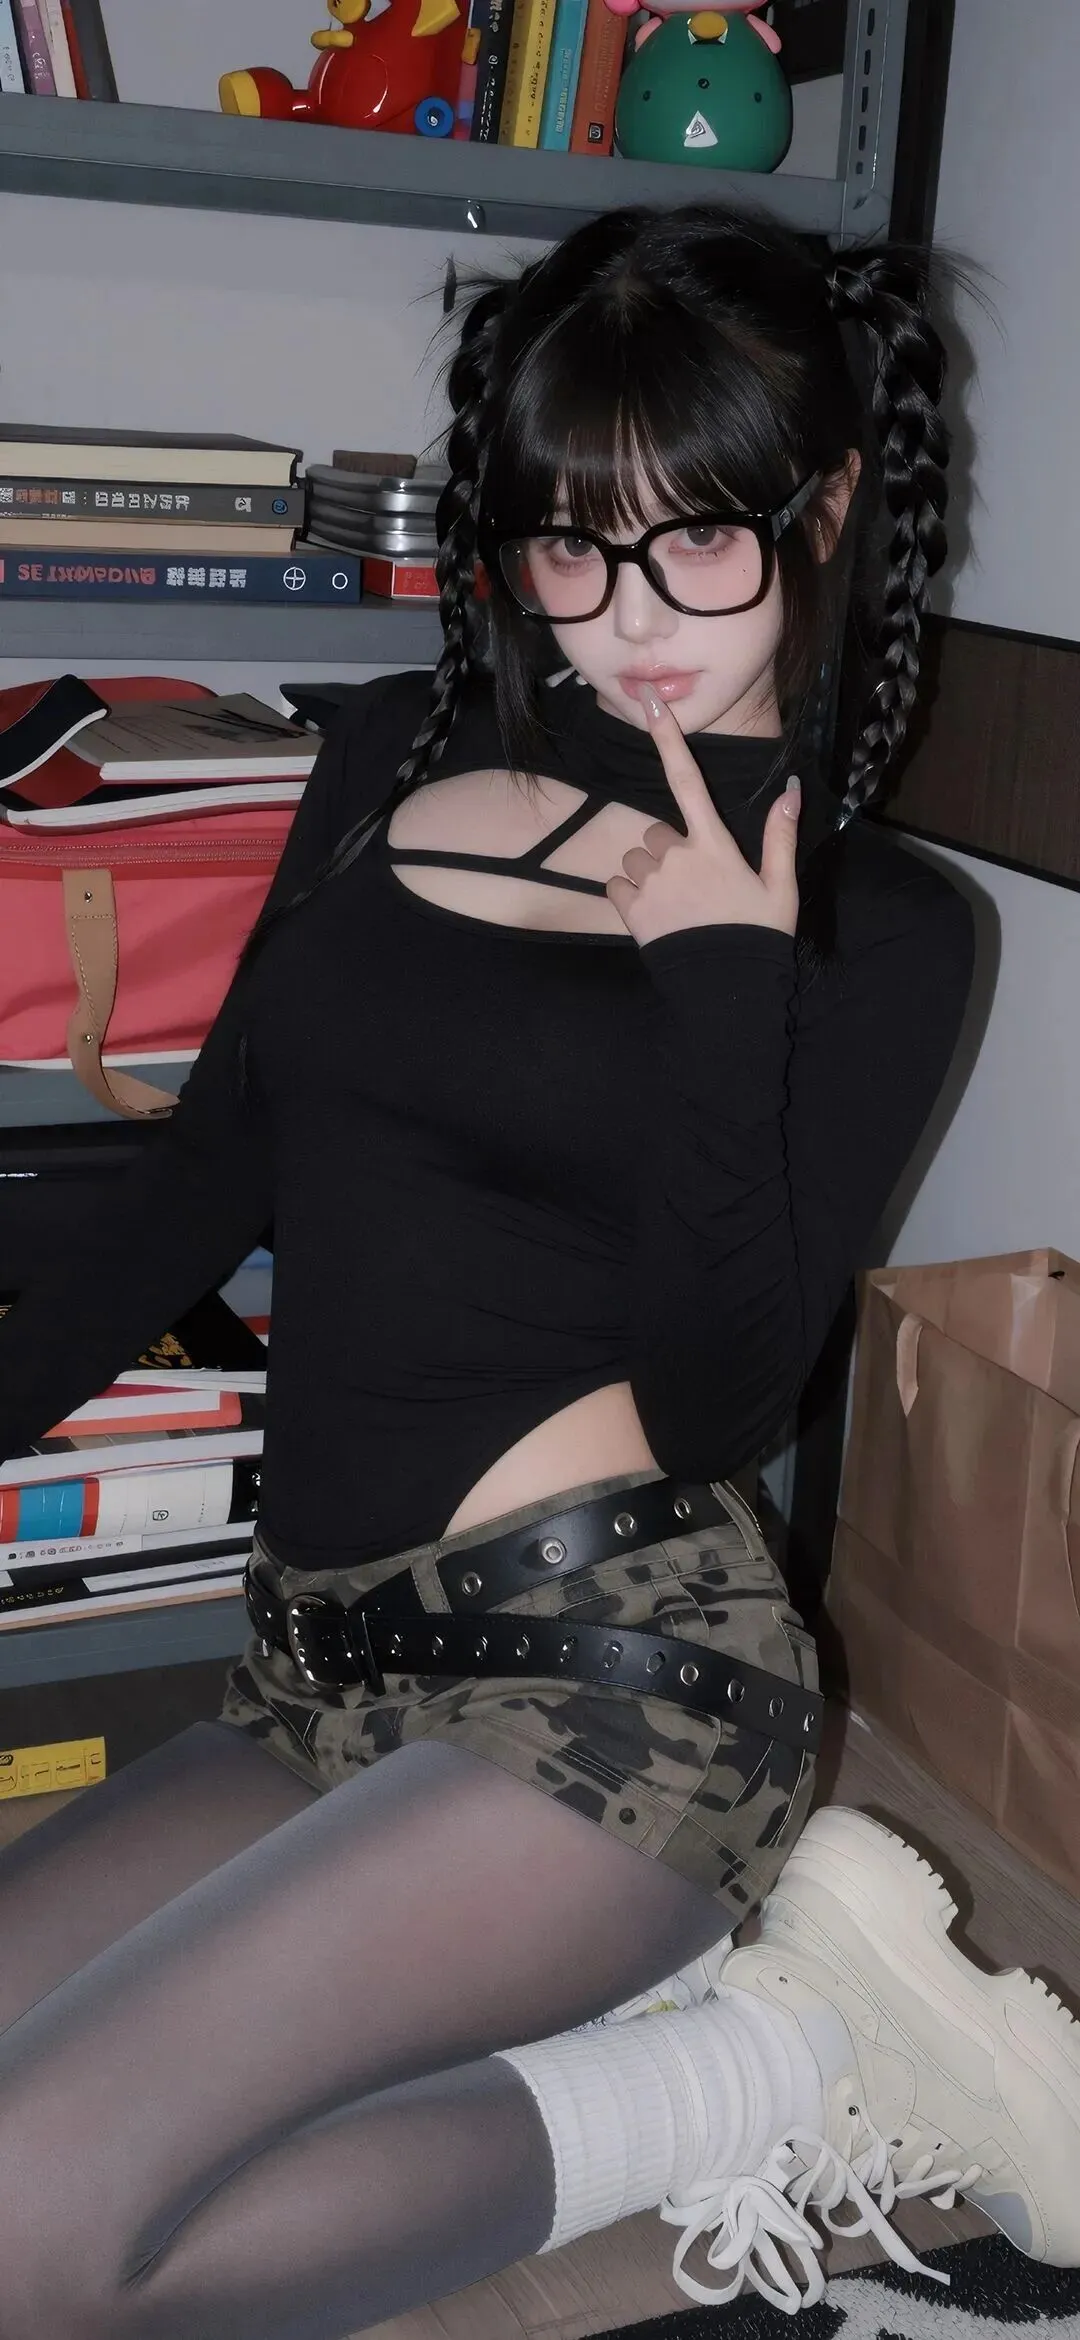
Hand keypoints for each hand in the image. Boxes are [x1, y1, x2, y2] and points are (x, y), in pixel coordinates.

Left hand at [605, 688, 800, 947]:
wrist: (729, 990)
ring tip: (677, 906)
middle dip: (670, 852)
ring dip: (649, 876)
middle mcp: (677, 856)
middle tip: (696, 887)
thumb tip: (790, 789)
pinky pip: (616, 886)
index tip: (648, 701)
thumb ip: (780, 835)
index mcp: (714, 845)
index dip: (668, 737)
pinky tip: (655, 917)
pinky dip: (629, 897)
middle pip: (658, 833)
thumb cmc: (759, 937)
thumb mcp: (780, 887)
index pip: (687, 780)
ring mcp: (651, 883)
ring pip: (636, 860)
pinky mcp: (631, 911)